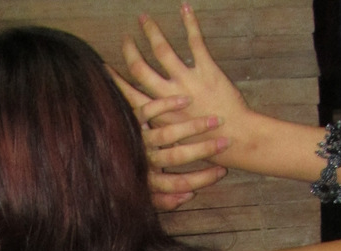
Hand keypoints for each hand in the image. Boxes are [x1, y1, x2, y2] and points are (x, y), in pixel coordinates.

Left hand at [111, 68, 228, 208]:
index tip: (222, 171)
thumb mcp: (142, 194)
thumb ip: (164, 199)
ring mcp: (137, 138)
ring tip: (216, 120)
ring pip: (169, 132)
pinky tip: (186, 100)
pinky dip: (168, 105)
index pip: (179, 185)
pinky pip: (150, 109)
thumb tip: (189, 196)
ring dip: (195, 126)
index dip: (202, 180)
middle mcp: (143, 160)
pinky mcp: (130, 118)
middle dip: (205, 151)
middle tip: (226, 143)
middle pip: (178, 157)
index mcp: (147, 181)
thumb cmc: (122, 177)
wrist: (90, 153)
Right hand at [117, 5, 252, 207]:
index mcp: (159, 117)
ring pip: (162, 51)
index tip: (104, 69)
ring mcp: (186, 82)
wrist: (236, 140)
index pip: (128, 96)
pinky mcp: (206, 71)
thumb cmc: (207, 147)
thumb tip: (146, 129)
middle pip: (139, 68)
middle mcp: (168, 97)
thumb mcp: (175, 146)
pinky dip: (189, 23)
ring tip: (143, 19)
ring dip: (151, 32)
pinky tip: (184, 7)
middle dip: (129, 50)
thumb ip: (159, 132)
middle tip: (125, 38)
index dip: (114, 81)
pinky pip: (194, 41)